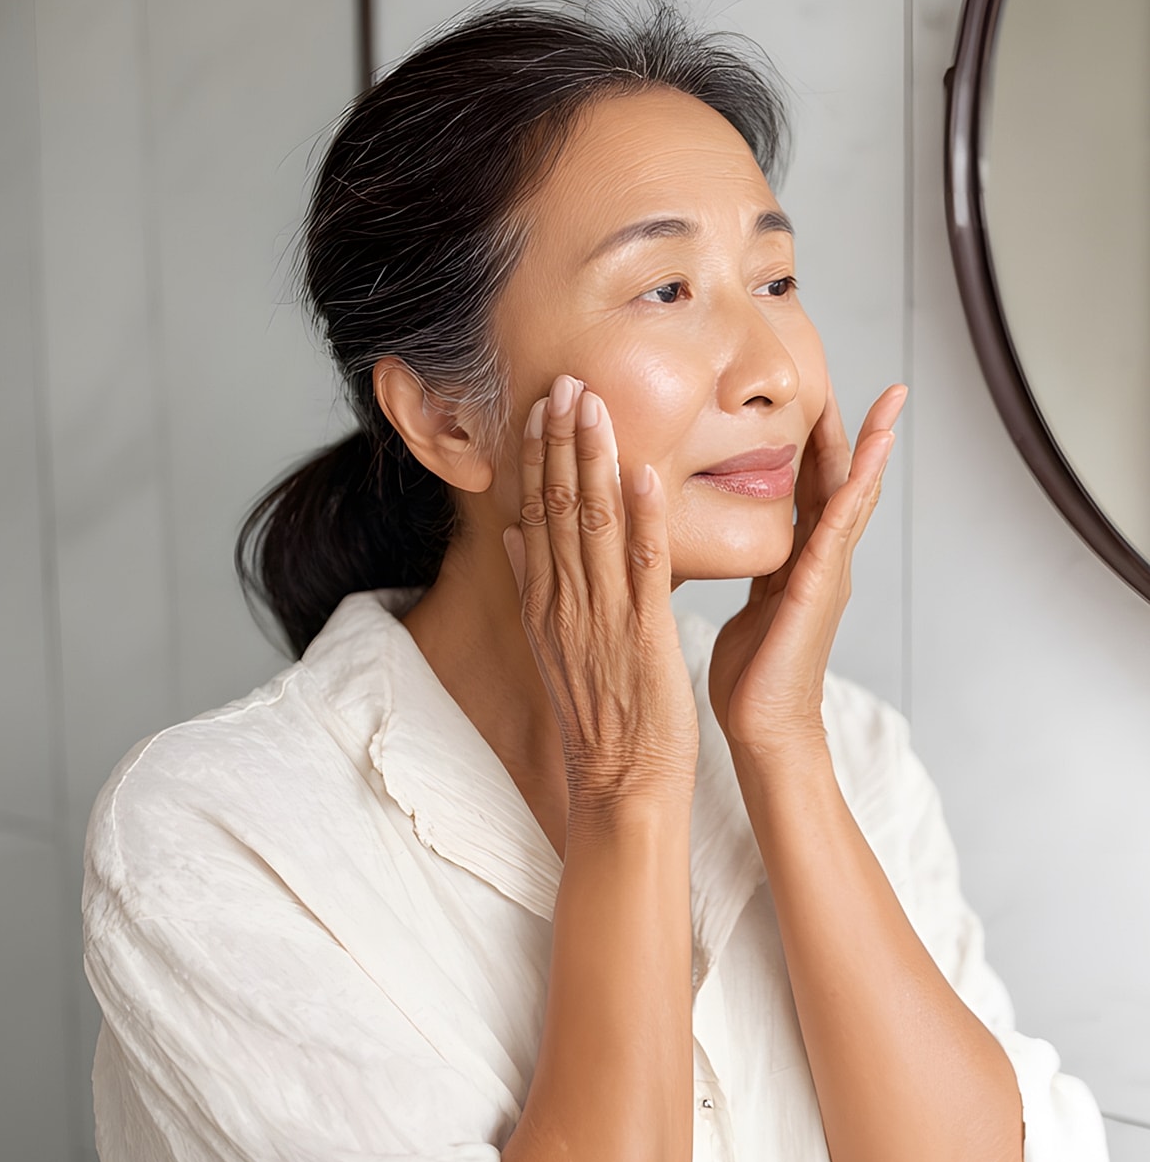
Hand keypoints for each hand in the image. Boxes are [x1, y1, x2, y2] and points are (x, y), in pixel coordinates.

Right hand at [503, 375, 698, 820]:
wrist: (620, 780)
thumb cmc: (600, 716)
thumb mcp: (554, 647)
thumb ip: (536, 587)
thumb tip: (517, 536)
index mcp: (545, 602)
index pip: (536, 513)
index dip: (538, 456)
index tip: (542, 406)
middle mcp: (566, 601)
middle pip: (557, 506)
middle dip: (560, 439)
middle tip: (566, 381)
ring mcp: (602, 615)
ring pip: (592, 523)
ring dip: (594, 459)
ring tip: (594, 403)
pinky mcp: (643, 633)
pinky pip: (642, 566)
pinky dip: (642, 518)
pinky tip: (643, 472)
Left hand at [708, 380, 907, 760]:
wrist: (762, 729)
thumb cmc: (751, 678)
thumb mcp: (750, 607)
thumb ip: (754, 573)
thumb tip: (734, 547)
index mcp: (800, 562)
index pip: (813, 488)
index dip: (819, 442)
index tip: (822, 395)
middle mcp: (823, 562)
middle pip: (842, 482)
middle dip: (858, 431)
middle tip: (884, 385)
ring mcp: (828, 574)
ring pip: (853, 497)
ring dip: (875, 447)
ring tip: (895, 402)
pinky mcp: (820, 588)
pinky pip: (840, 527)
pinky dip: (858, 487)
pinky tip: (871, 454)